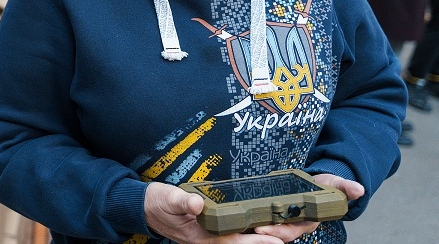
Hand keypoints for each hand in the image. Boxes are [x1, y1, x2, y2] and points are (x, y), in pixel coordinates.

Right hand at [143, 182, 286, 243]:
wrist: (147, 208)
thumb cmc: (157, 204)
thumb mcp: (167, 199)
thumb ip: (182, 201)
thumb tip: (197, 203)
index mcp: (200, 236)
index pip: (233, 242)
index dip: (255, 242)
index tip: (274, 239)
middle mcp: (210, 240)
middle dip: (267, 239)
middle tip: (292, 232)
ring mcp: (213, 236)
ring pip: (244, 240)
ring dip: (264, 236)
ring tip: (288, 229)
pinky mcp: (215, 230)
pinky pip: (238, 235)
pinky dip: (254, 232)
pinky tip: (267, 226)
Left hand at [253, 173, 363, 241]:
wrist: (318, 181)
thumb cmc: (327, 186)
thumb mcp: (336, 185)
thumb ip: (345, 188)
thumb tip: (359, 189)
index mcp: (307, 220)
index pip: (292, 230)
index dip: (279, 231)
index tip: (265, 229)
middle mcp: (294, 221)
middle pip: (277, 231)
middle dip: (265, 231)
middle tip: (252, 228)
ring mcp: (283, 215)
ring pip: (269, 225)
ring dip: (257, 225)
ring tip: (243, 224)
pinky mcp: (275, 208)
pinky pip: (263, 215)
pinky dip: (254, 216)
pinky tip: (241, 214)